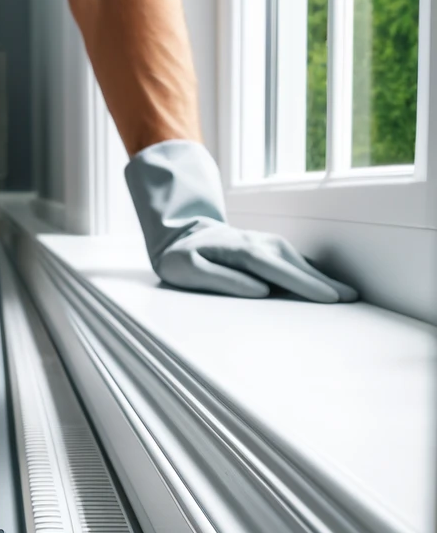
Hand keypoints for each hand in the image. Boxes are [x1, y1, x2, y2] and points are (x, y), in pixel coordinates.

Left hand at [125, 140, 356, 302]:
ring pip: (298, 261)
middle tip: (351, 298)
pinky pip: (294, 261)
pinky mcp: (267, 248)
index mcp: (238, 250)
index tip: (326, 298)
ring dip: (322, 276)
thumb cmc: (180, 257)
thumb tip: (259, 291)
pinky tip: (327, 284)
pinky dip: (312, 271)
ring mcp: (265, 243)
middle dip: (323, 281)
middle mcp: (257, 243)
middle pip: (294, 264)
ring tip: (348, 294)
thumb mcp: (186, 269)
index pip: (275, 269)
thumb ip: (220, 279)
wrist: (180, 234)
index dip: (302, 283)